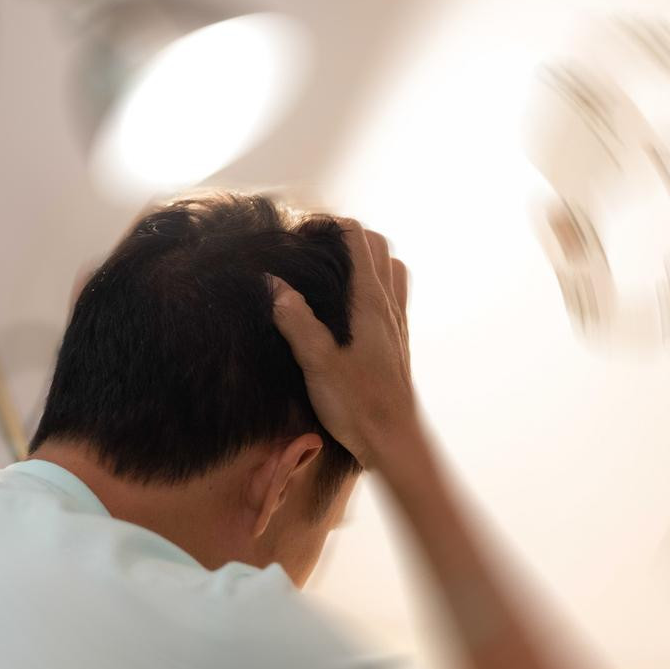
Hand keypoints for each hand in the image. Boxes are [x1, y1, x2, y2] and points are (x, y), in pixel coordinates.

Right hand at [268, 219, 416, 469]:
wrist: (394, 442)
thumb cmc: (359, 404)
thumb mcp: (317, 362)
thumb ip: (295, 319)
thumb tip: (272, 283)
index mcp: (371, 302)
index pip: (358, 239)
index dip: (329, 226)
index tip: (299, 234)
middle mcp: (389, 306)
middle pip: (378, 247)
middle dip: (346, 236)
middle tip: (312, 247)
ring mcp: (397, 323)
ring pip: (390, 270)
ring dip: (365, 259)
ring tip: (331, 270)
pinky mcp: (396, 342)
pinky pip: (392, 296)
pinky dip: (372, 284)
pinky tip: (348, 308)